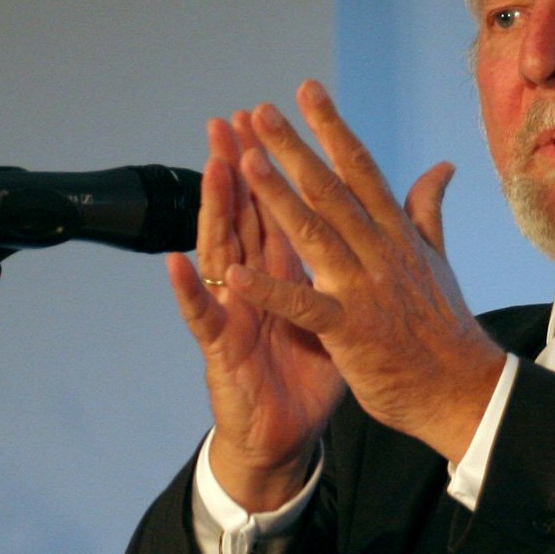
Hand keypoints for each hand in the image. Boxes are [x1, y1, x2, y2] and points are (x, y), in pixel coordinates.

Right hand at [167, 110, 345, 511]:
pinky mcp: (219, 347)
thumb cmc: (308, 375)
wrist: (286, 436)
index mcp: (285, 271)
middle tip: (231, 120)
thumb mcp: (339, 313)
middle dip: (240, 167)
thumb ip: (353, 265)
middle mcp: (253, 282)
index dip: (280, 164)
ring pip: (219, 250)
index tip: (281, 116)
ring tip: (211, 166)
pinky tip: (176, 262)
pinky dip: (188, 290)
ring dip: (213, 209)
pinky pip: (201, 316)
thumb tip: (378, 226)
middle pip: (244, 215)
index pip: (281, 207)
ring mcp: (232, 310)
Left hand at [224, 80, 504, 461]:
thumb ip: (428, 211)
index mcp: (397, 235)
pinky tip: (238, 275)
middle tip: (263, 111)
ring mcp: (365, 289)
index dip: (332, 128)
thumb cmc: (444, 329)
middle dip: (295, 148)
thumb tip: (442, 166)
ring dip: (278, 197)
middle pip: (331, 191)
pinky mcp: (350, 330)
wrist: (461, 390)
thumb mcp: (436, 261)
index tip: (306, 91)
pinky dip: (271, 291)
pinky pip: (304, 305)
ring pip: (315, 234)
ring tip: (246, 162)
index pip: (360, 169)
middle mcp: (381, 252)